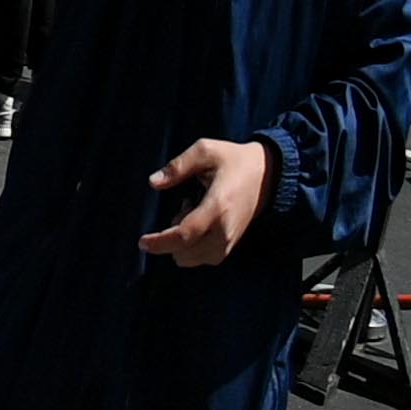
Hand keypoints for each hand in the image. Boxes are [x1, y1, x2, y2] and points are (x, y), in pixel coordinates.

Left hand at [141, 135, 274, 268]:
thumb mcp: (205, 150)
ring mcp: (232, 238)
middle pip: (187, 252)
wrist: (267, 173)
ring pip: (196, 259)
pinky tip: (197, 226)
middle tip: (182, 208)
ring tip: (190, 214)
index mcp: (218, 206)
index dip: (160, 242)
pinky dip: (194, 249)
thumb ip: (178, 166)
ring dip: (181, 245)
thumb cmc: (233, 160)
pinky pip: (208, 257)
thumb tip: (154, 182)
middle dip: (168, 240)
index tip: (142, 242)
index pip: (184, 235)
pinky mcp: (234, 242)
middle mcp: (225, 229)